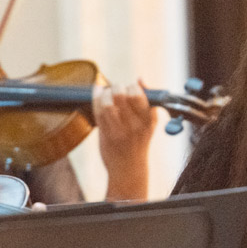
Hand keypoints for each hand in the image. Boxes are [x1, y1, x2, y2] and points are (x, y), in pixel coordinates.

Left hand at [93, 81, 154, 200]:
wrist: (128, 169)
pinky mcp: (105, 134)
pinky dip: (96, 100)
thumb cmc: (139, 142)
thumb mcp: (150, 123)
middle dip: (116, 87)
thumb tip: (140, 78)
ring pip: (107, 102)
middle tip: (116, 92)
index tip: (130, 90)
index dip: (131, 86)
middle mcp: (134, 125)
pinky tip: (99, 98)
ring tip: (107, 97)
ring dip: (105, 95)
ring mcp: (119, 130)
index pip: (137, 93)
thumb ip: (147, 101)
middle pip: (120, 94)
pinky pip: (98, 111)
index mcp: (148, 119)